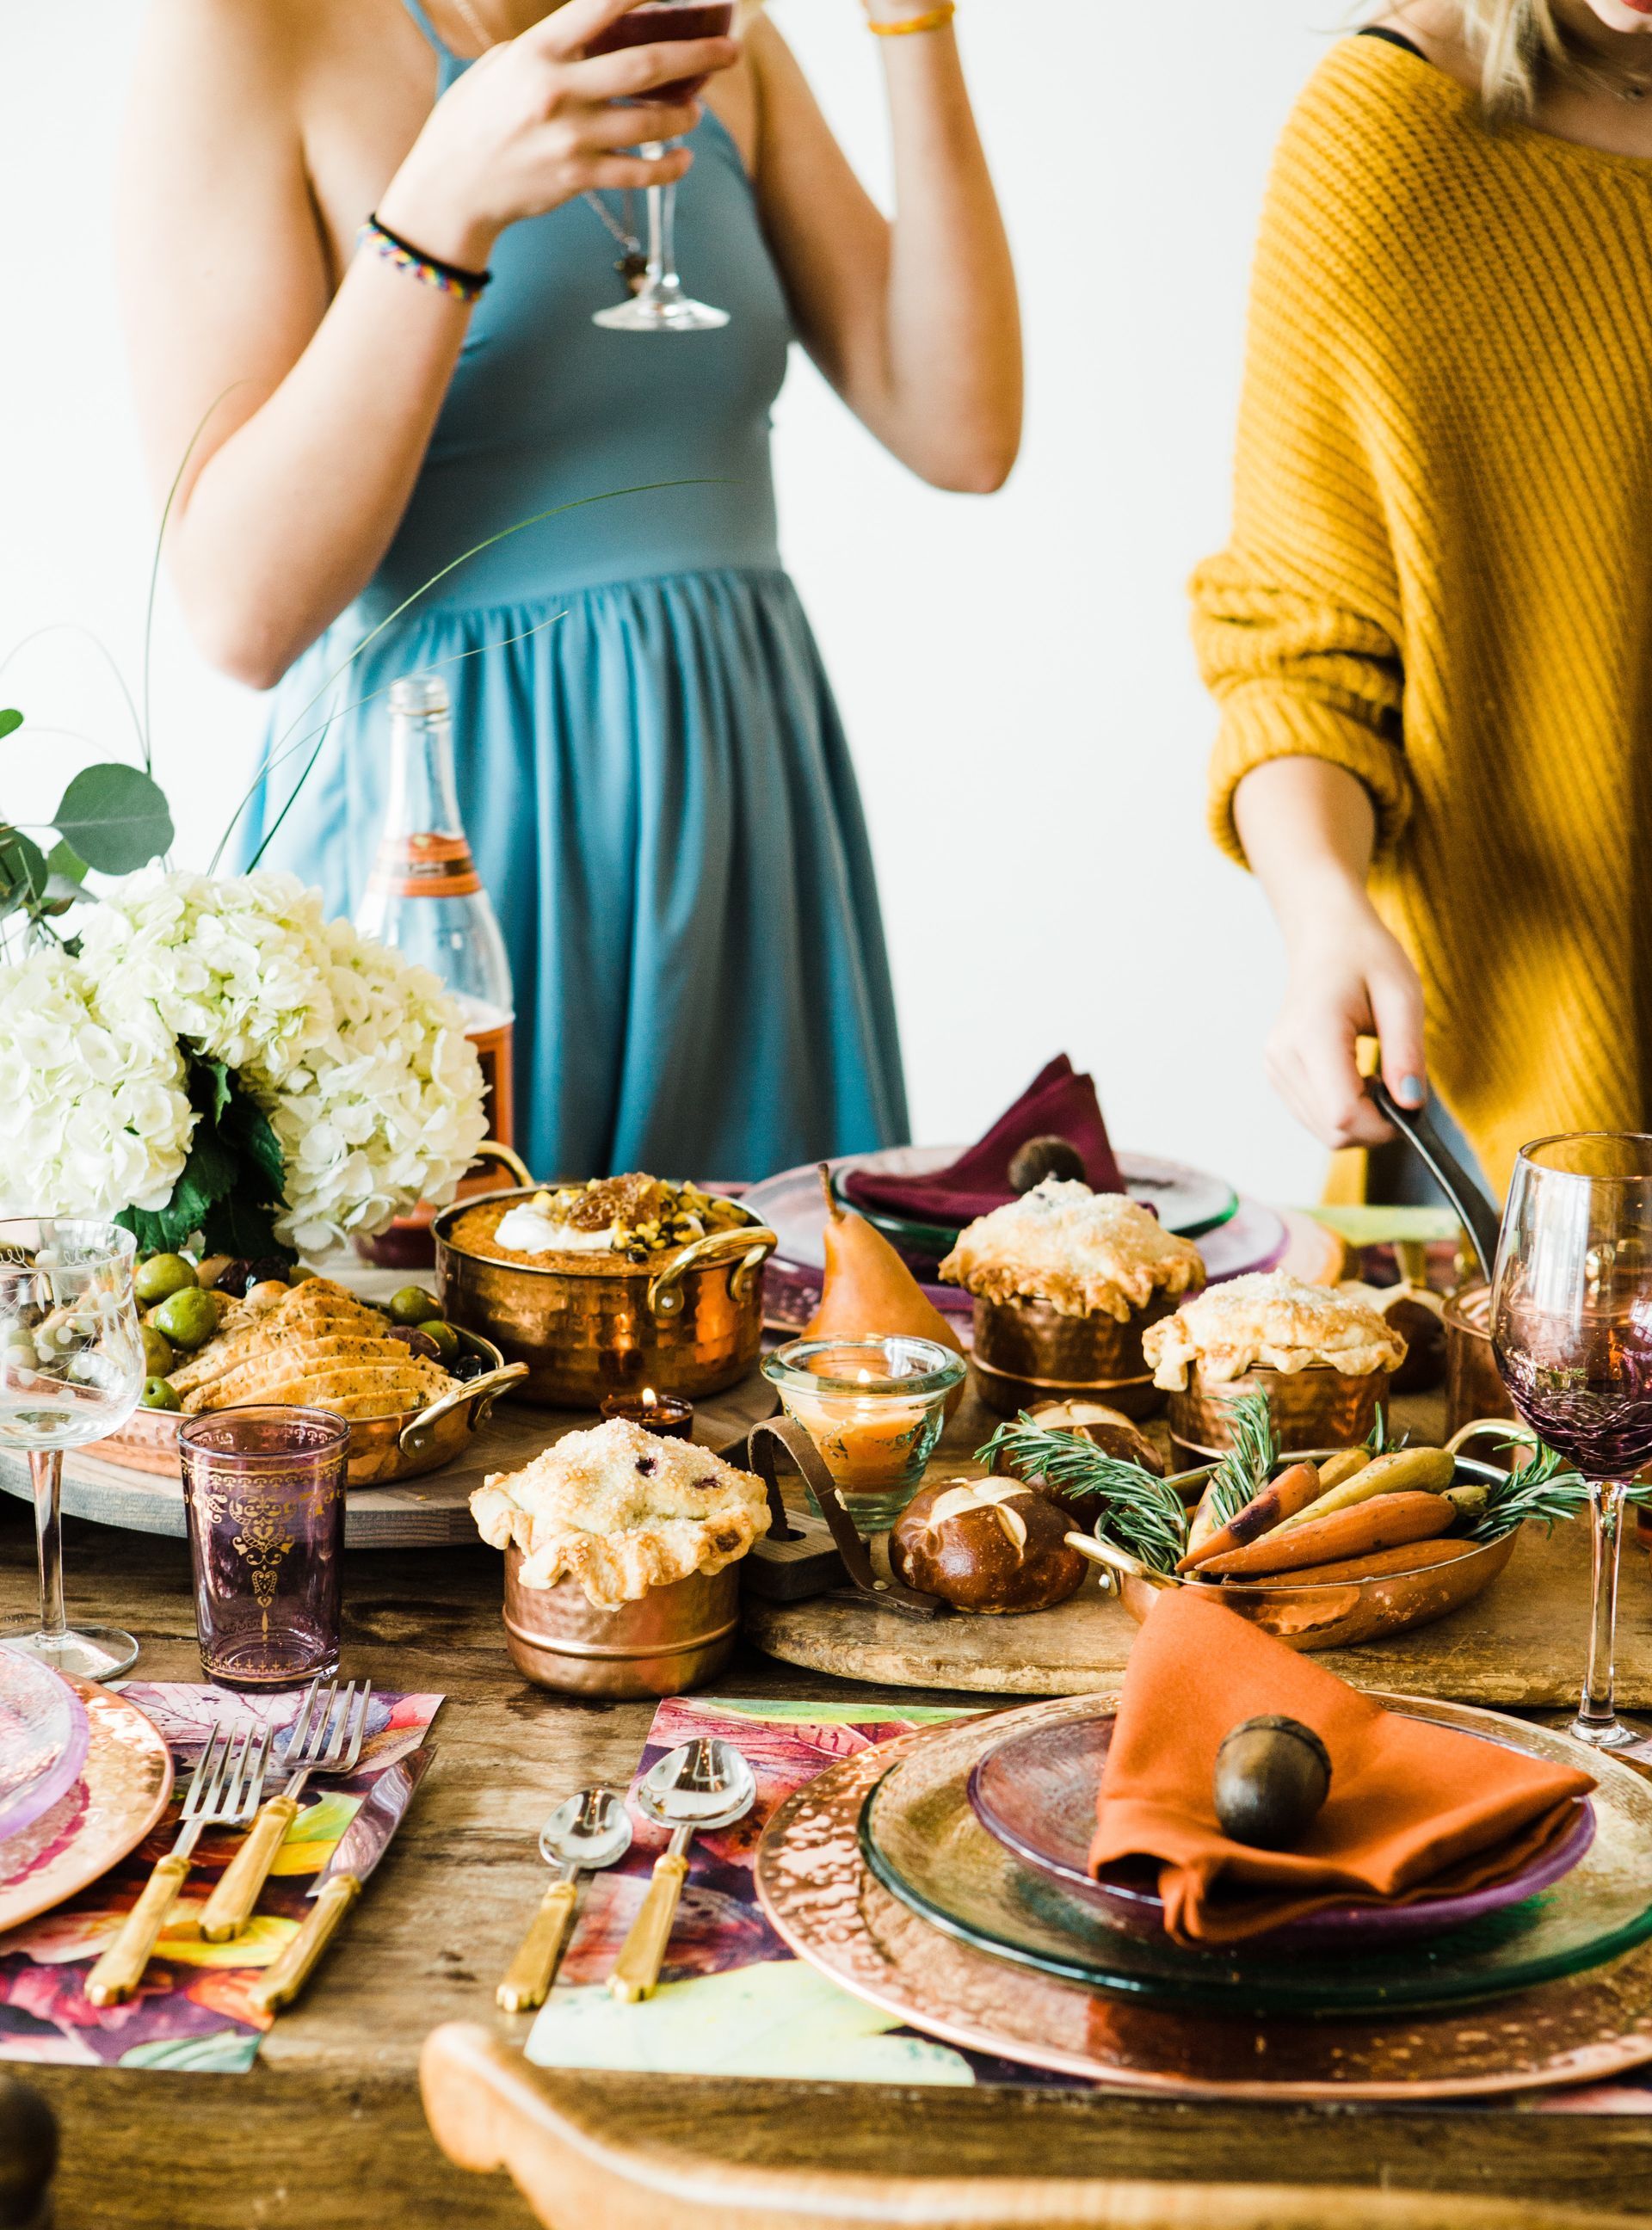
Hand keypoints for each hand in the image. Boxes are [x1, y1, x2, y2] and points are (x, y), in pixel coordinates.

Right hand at [377, 0, 739, 270]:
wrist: (450, 188)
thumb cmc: (475, 119)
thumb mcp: (504, 67)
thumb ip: (551, 50)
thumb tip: (601, 36)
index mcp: (538, 51)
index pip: (600, 6)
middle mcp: (557, 91)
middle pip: (645, 66)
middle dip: (697, 56)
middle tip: (730, 51)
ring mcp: (570, 139)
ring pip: (651, 123)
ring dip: (684, 115)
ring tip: (696, 109)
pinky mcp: (578, 179)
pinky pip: (640, 173)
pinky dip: (669, 166)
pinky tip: (682, 158)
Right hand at [1265, 886, 1427, 1150]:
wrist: (1324, 937)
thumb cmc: (1366, 957)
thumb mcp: (1402, 996)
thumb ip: (1407, 1053)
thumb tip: (1410, 1104)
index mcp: (1313, 1034)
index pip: (1343, 1114)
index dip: (1383, 1124)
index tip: (1410, 1102)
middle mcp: (1284, 1056)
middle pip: (1332, 1131)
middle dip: (1375, 1125)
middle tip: (1398, 1087)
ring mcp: (1275, 1067)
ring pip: (1323, 1131)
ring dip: (1360, 1119)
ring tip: (1376, 1077)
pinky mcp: (1277, 1073)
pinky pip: (1314, 1117)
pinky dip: (1343, 1111)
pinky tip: (1355, 1078)